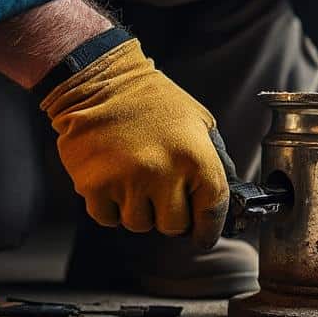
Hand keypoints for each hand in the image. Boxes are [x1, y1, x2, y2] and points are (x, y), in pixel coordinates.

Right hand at [40, 39, 228, 248]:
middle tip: (163, 193)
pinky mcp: (94, 186)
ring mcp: (126, 182)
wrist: (101, 81)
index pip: (211, 209)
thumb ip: (214, 161)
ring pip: (140, 225)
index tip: (204, 236)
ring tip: (137, 179)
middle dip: (172, 216)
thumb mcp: (200, 123)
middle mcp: (162, 173)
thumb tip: (223, 198)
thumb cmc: (153, 101)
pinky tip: (115, 180)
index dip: (209, 228)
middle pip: (174, 225)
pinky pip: (109, 218)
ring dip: (141, 210)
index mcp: (195, 157)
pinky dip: (112, 208)